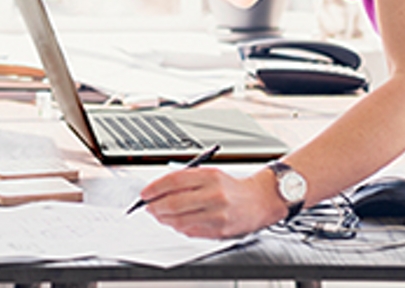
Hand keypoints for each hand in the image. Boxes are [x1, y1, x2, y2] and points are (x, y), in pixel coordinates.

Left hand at [137, 166, 285, 238]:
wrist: (259, 201)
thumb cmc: (230, 187)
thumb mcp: (210, 174)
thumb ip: (185, 180)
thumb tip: (158, 190)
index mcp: (210, 176)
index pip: (174, 181)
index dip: (155, 188)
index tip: (145, 193)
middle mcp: (214, 195)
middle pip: (174, 202)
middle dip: (155, 206)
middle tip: (148, 207)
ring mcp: (217, 214)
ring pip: (179, 220)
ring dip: (164, 219)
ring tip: (159, 215)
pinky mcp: (219, 230)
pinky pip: (190, 231)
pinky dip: (178, 227)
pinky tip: (175, 222)